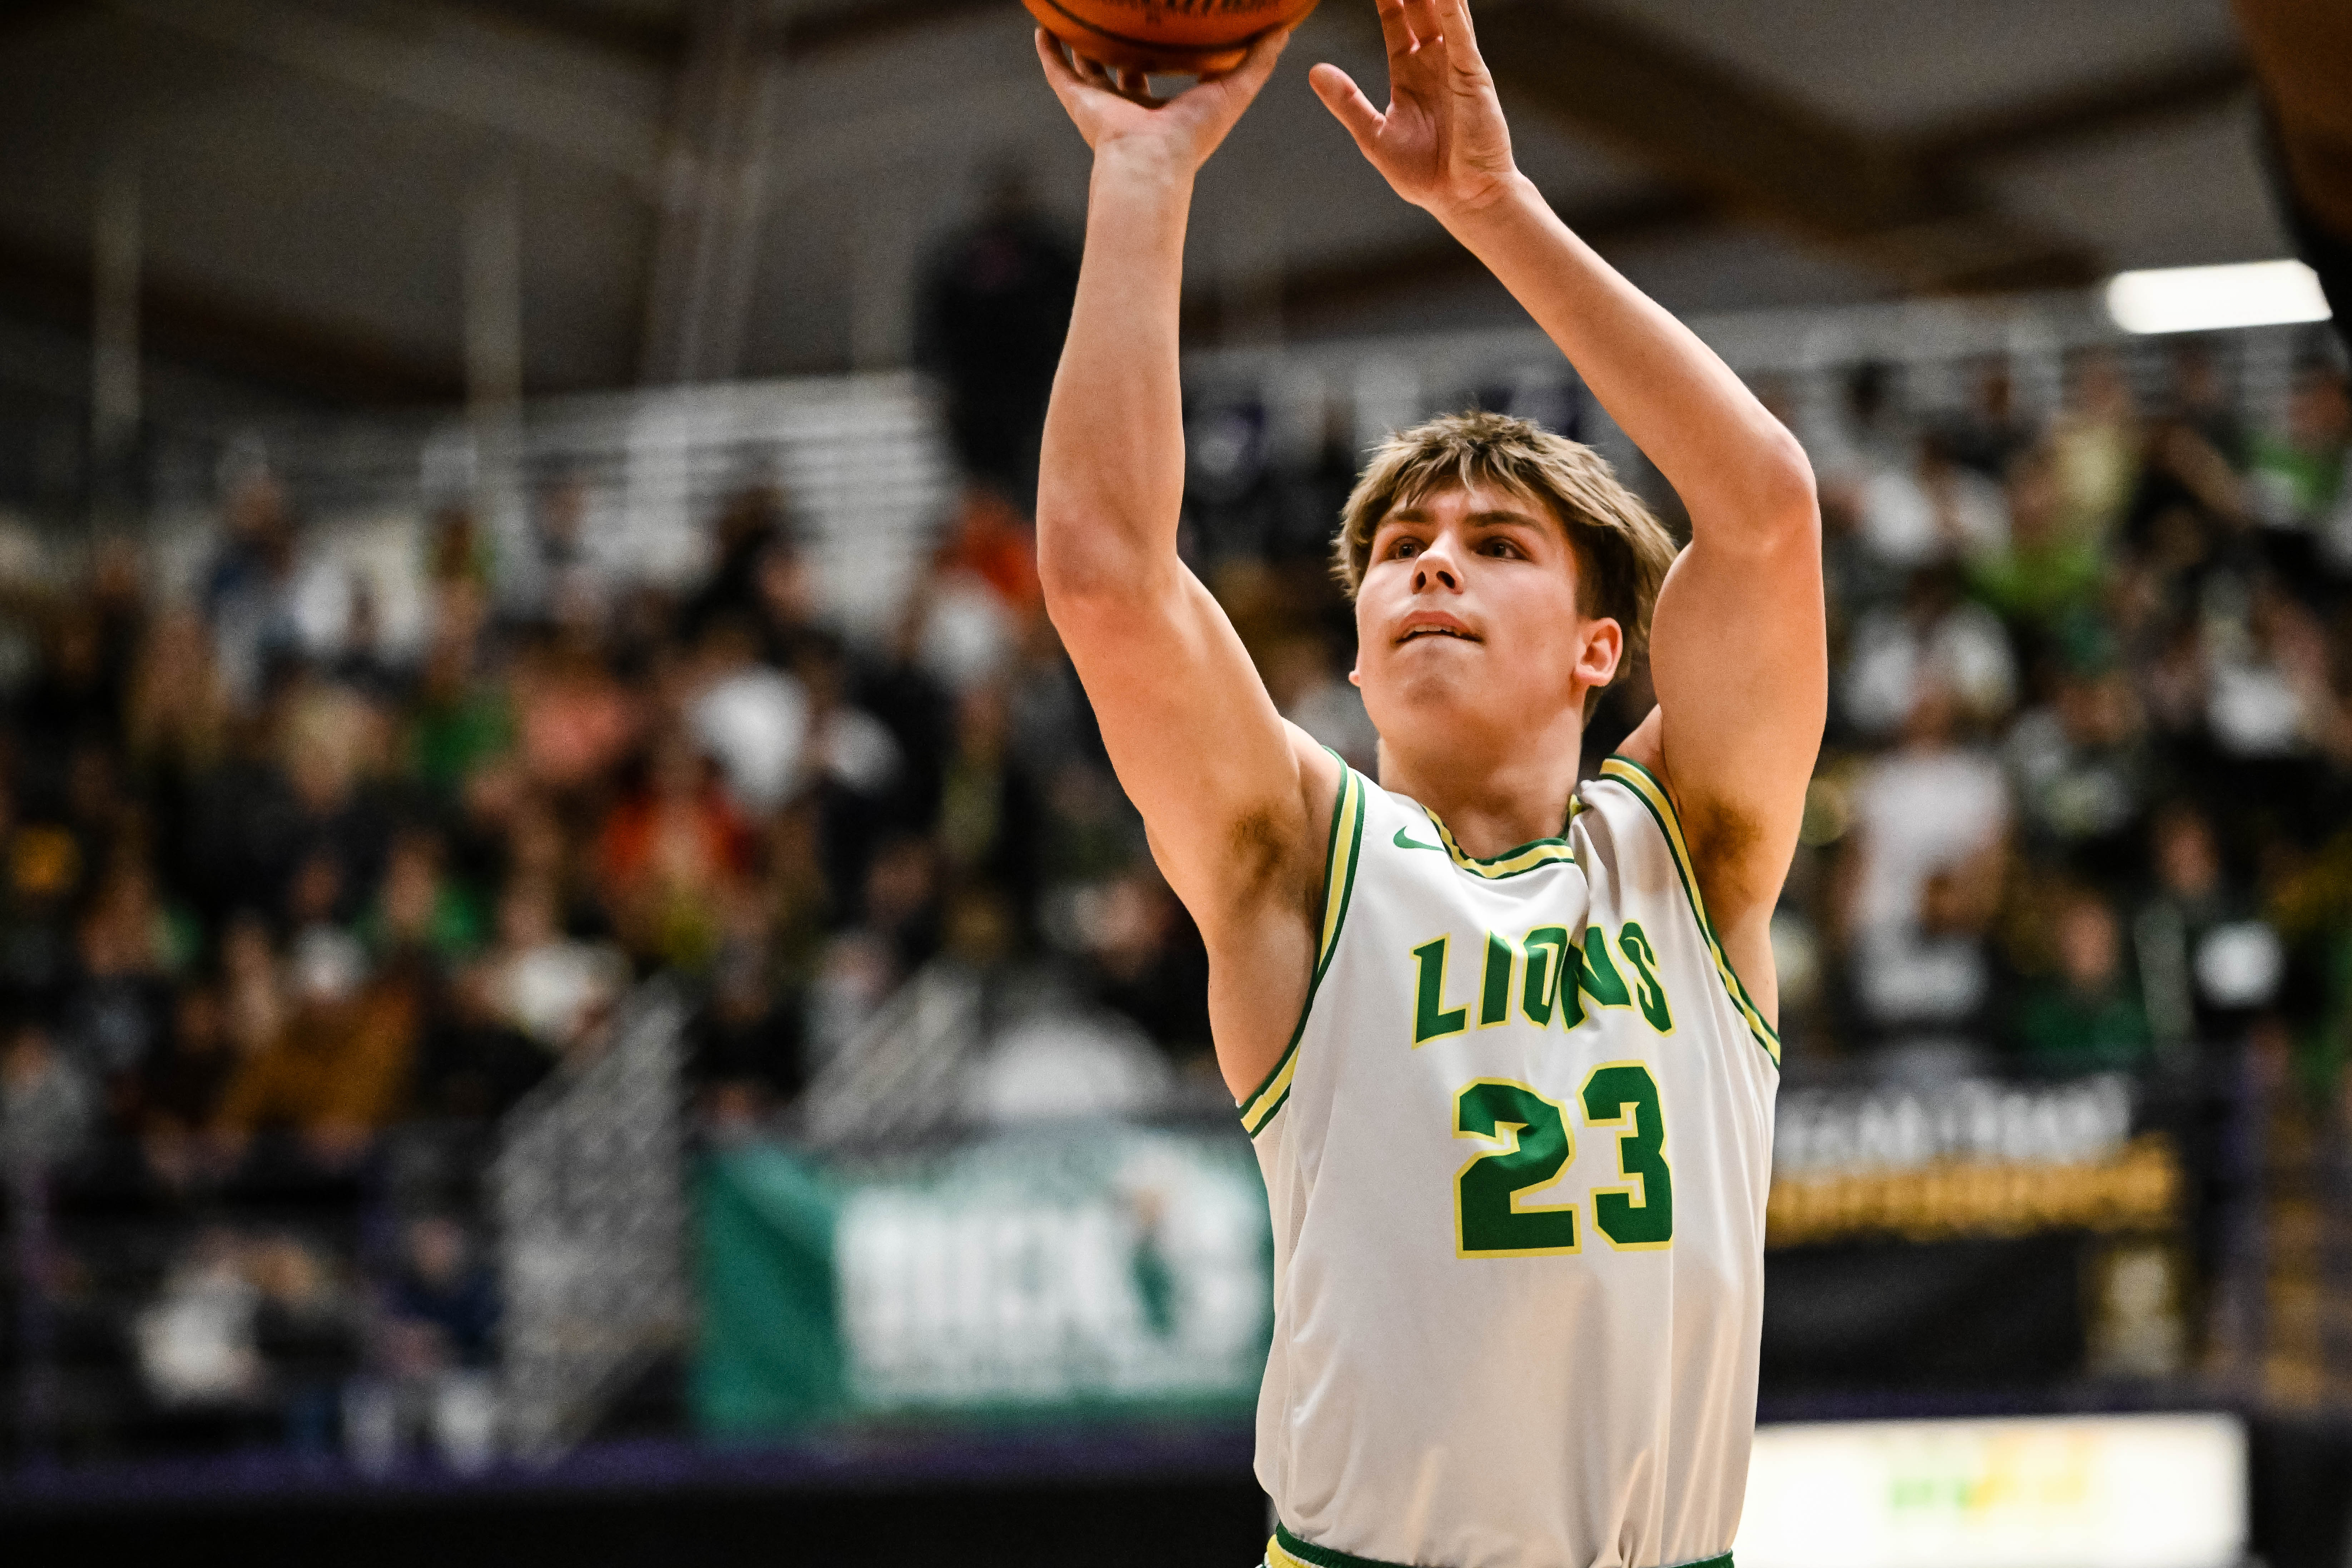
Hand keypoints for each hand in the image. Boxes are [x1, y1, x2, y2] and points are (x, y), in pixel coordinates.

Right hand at [1035, 26, 1291, 174]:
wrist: (1151, 161)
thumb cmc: (1193, 135)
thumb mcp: (1234, 91)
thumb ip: (1258, 61)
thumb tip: (1283, 29)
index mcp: (1158, 108)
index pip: (1157, 74)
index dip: (1159, 49)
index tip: (1161, 27)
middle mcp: (1126, 106)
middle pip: (1118, 68)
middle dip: (1117, 46)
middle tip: (1118, 17)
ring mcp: (1099, 104)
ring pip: (1085, 67)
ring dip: (1079, 44)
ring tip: (1073, 17)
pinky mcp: (1077, 101)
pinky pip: (1057, 71)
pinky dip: (1048, 51)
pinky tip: (1042, 28)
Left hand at [1308, 0, 1517, 217]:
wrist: (1462, 198)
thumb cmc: (1423, 174)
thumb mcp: (1373, 136)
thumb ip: (1346, 102)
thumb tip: (1313, 71)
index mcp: (1409, 73)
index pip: (1395, 21)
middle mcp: (1434, 62)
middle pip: (1420, 6)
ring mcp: (1456, 66)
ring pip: (1444, 12)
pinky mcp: (1473, 76)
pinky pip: (1461, 36)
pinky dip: (1453, 10)